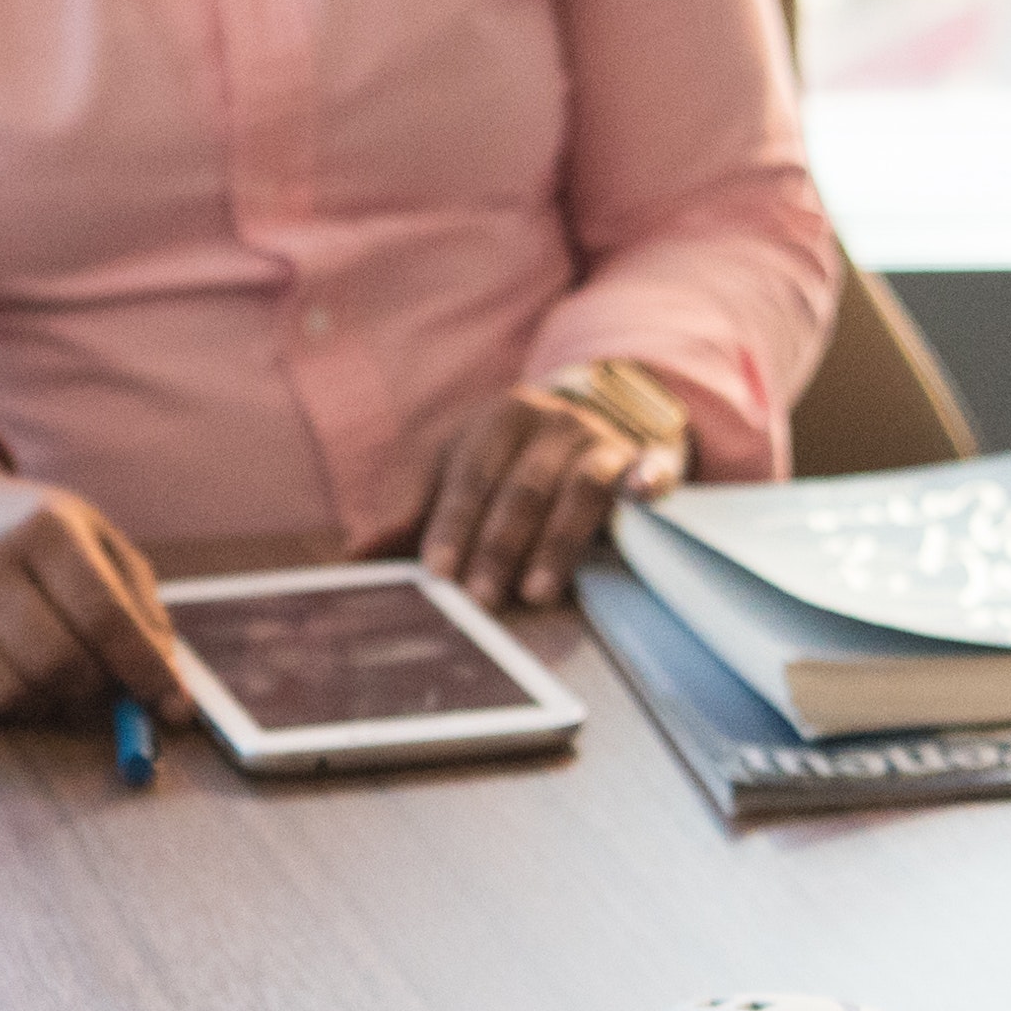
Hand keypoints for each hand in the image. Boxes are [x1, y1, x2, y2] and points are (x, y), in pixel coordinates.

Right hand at [0, 466, 181, 726]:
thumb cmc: (37, 540)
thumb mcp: (97, 542)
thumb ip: (139, 608)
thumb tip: (166, 690)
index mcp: (43, 529)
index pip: (104, 616)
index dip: (144, 670)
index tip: (174, 707)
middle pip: (58, 662)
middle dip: (97, 690)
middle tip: (108, 688)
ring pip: (14, 693)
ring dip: (53, 703)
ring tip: (61, 677)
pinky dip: (11, 707)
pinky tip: (18, 675)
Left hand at [414, 378, 666, 608]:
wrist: (598, 411)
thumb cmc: (510, 456)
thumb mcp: (457, 465)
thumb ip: (413, 509)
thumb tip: (358, 554)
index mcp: (499, 419)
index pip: (471, 476)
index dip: (452, 526)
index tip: (438, 573)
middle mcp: (553, 422)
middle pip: (523, 488)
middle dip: (499, 546)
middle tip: (482, 599)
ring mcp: (603, 439)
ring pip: (582, 489)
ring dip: (558, 542)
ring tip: (537, 592)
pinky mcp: (647, 457)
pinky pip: (652, 468)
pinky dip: (649, 481)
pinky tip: (644, 496)